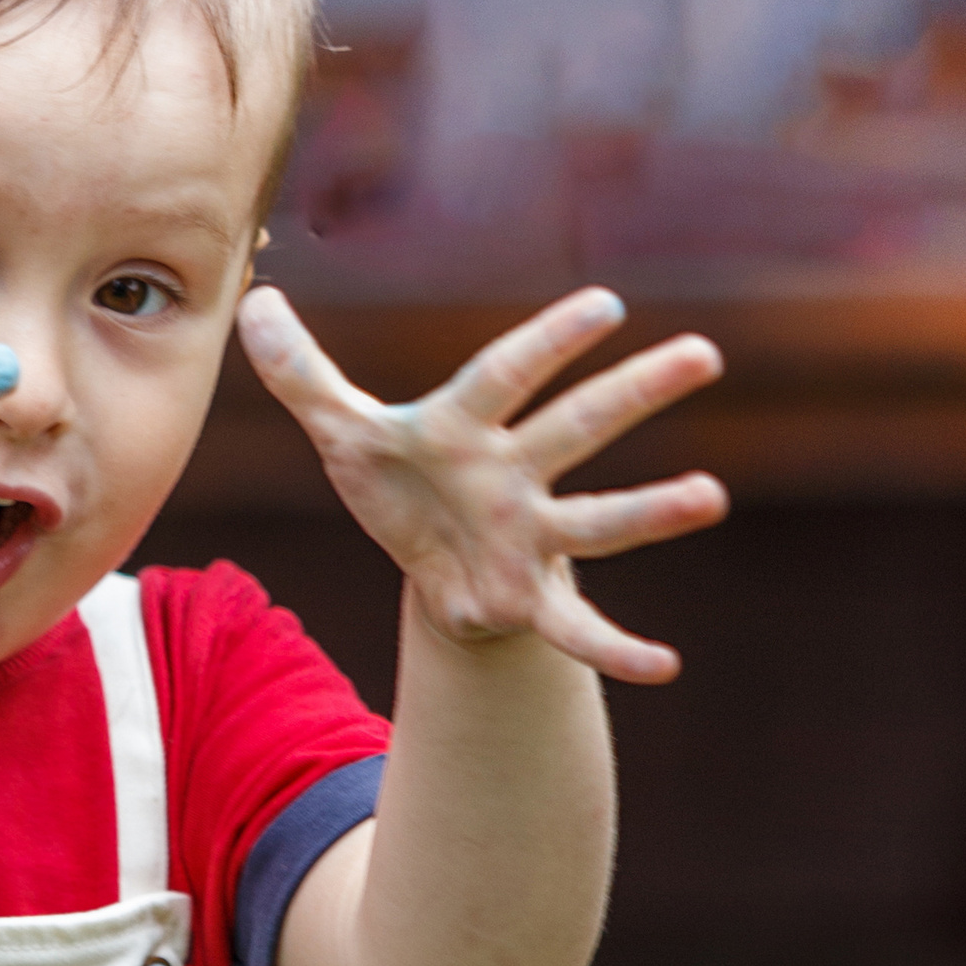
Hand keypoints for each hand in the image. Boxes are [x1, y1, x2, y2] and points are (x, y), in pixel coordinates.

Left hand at [238, 283, 726, 682]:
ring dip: (653, 511)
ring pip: (599, 520)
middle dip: (637, 392)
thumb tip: (254, 299)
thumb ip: (301, 372)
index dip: (550, 342)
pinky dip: (618, 650)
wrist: (428, 564)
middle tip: (704, 353)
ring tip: (710, 496)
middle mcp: (514, 474)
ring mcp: (532, 536)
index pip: (507, 375)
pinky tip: (664, 666)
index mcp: (466, 427)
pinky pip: (580, 628)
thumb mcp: (343, 433)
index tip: (607, 306)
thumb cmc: (400, 483)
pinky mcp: (531, 599)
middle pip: (578, 428)